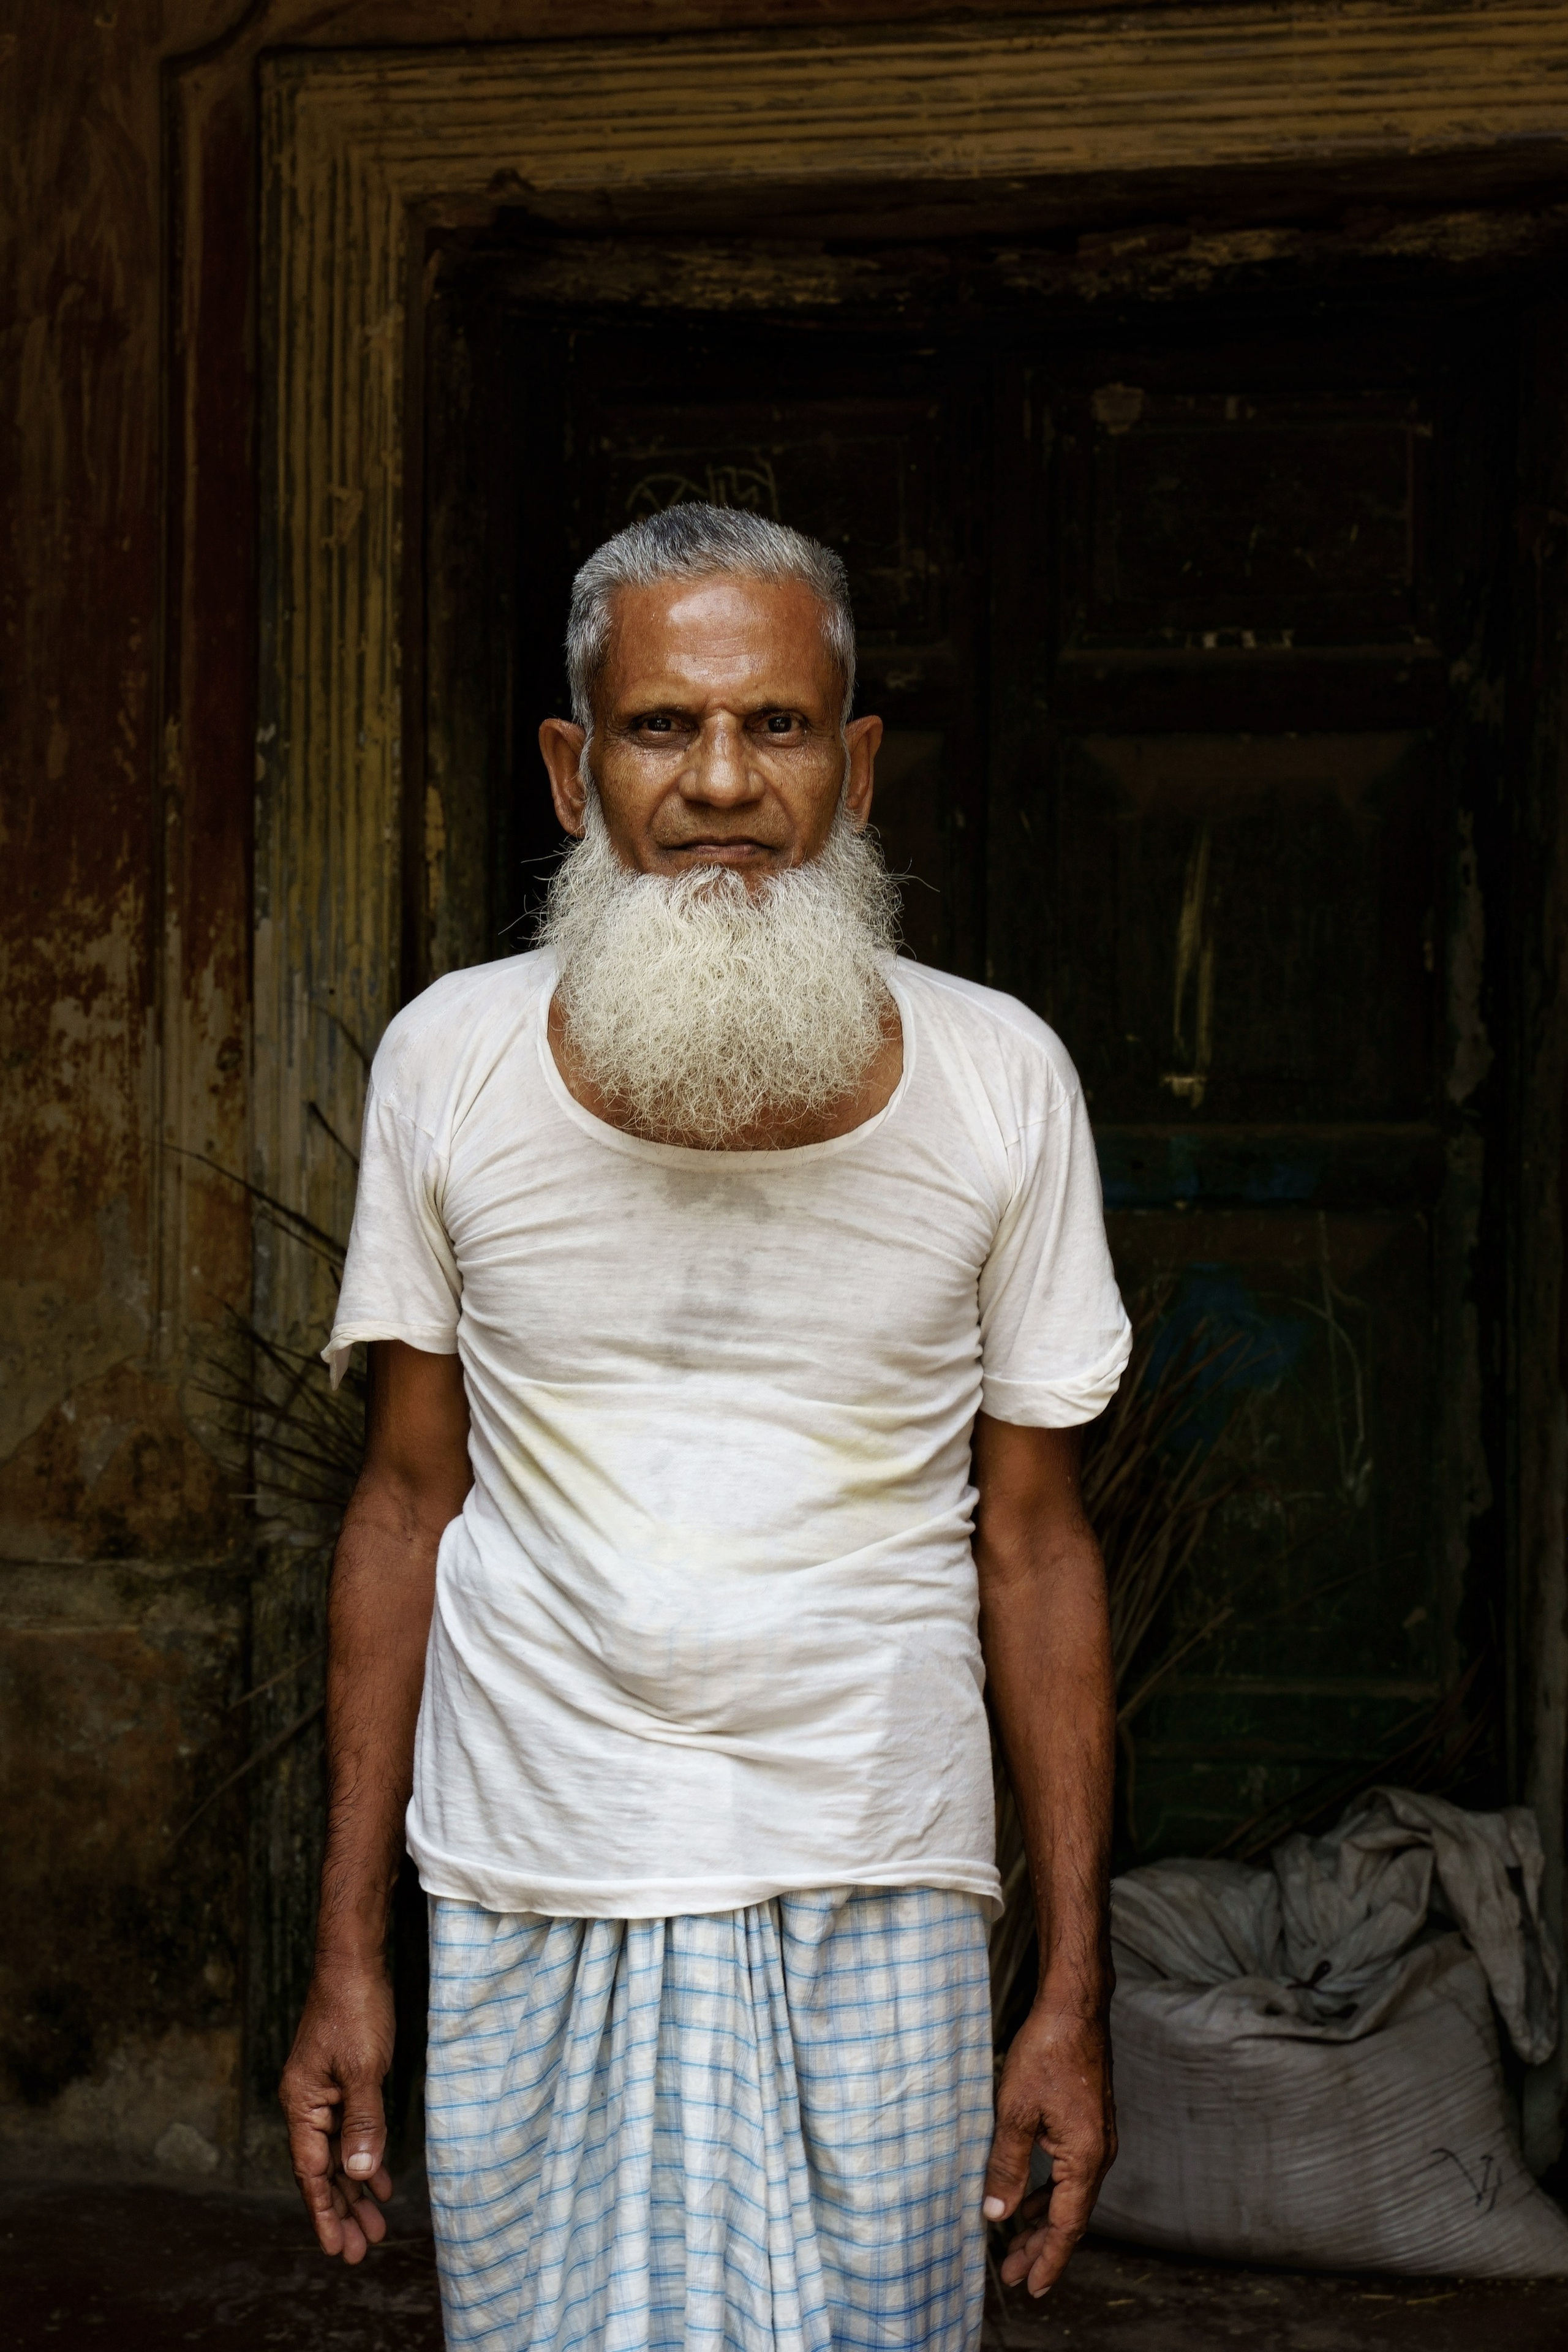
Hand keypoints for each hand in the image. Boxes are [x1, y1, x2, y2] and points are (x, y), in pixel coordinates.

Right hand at [279, 1956, 396, 2260]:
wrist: (353, 1962)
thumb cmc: (355, 2009)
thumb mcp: (363, 2068)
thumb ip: (362, 2121)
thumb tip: (356, 2175)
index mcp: (302, 2104)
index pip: (312, 2172)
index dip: (324, 2213)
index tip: (335, 2250)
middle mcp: (306, 2103)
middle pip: (322, 2170)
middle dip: (341, 2212)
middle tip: (358, 2252)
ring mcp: (323, 2092)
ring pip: (337, 2154)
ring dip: (354, 2190)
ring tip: (374, 2227)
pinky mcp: (341, 2081)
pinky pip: (350, 2131)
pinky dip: (364, 2156)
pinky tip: (379, 2178)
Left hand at [982, 1996, 1114, 2297]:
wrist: (1074, 2008)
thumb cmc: (1047, 2053)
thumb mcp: (1016, 2113)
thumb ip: (1007, 2166)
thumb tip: (996, 2212)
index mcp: (1086, 2159)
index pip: (1067, 2227)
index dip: (1048, 2260)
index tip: (1031, 2288)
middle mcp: (1099, 2154)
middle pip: (1071, 2217)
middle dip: (1041, 2248)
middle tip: (1014, 2275)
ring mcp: (1097, 2139)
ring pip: (1070, 2196)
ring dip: (1043, 2221)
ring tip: (1016, 2244)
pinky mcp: (1089, 2124)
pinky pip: (1070, 2173)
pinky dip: (1049, 2193)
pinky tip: (1028, 2197)